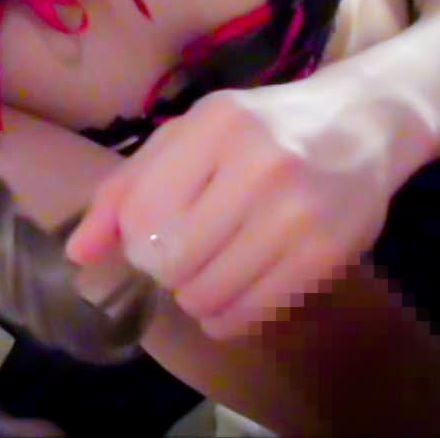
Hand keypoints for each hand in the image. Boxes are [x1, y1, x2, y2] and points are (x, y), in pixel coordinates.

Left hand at [64, 72, 427, 339]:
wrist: (362, 124)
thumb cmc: (259, 130)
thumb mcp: (189, 137)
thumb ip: (126, 188)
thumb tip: (77, 253)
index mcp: (215, 126)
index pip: (142, 213)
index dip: (135, 238)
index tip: (150, 234)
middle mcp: (259, 164)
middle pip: (172, 260)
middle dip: (166, 270)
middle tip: (183, 256)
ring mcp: (299, 210)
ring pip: (209, 293)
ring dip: (196, 297)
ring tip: (210, 273)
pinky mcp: (329, 252)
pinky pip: (253, 312)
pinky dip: (229, 316)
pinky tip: (233, 294)